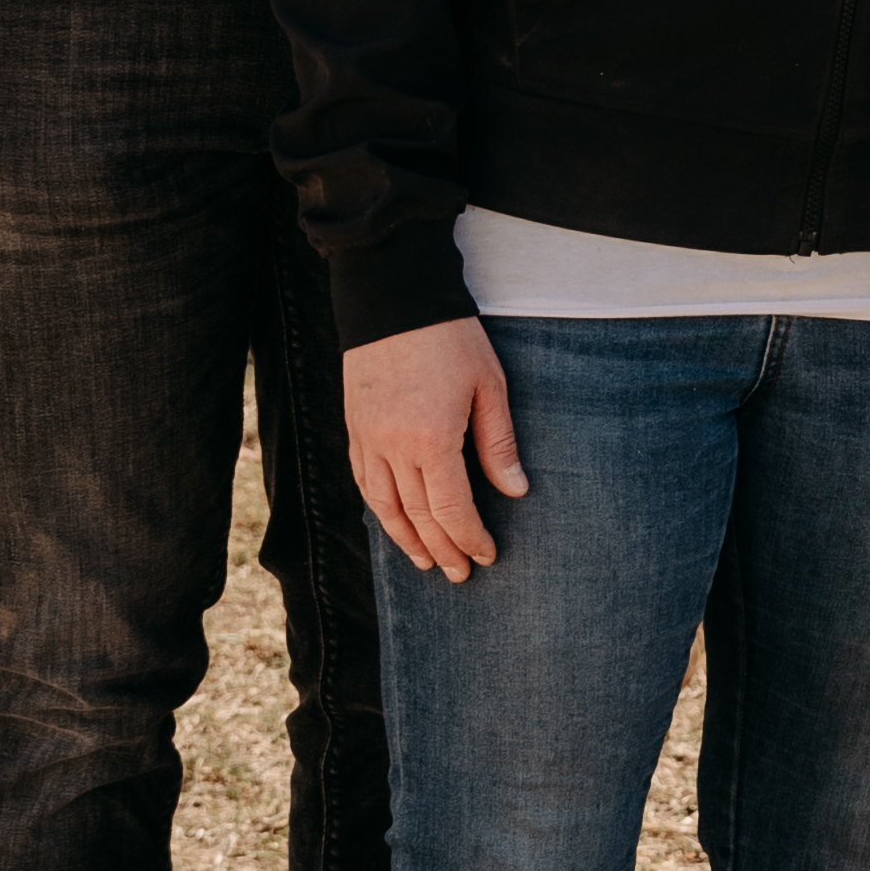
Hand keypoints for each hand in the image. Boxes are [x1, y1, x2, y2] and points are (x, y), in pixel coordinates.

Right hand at [343, 318, 527, 577]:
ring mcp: (367, 438)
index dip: (469, 537)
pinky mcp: (354, 427)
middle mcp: (393, 447)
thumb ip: (499, 443)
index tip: (486, 555)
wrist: (394, 297)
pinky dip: (379, 508)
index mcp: (432, 439)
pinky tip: (392, 521)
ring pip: (384, 505)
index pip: (451, 509)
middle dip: (441, 549)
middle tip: (459, 574)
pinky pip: (363, 480)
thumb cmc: (451, 337)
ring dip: (406, 539)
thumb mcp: (489, 385)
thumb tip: (515, 491)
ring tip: (425, 561)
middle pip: (418, 515)